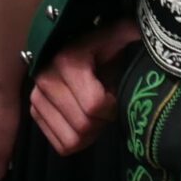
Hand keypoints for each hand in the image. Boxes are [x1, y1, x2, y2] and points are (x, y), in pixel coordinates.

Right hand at [29, 19, 138, 156]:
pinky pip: (61, 144)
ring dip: (91, 133)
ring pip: (72, 140)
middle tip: (108, 106)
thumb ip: (133, 35)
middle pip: (83, 125)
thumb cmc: (105, 46)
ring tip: (96, 114)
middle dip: (102, 120)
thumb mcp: (121, 36)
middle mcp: (45, 79)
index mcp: (67, 61)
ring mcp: (37, 97)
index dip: (113, 106)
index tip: (116, 95)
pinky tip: (85, 121)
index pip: (94, 105)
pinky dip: (78, 140)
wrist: (79, 48)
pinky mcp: (35, 112)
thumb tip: (145, 37)